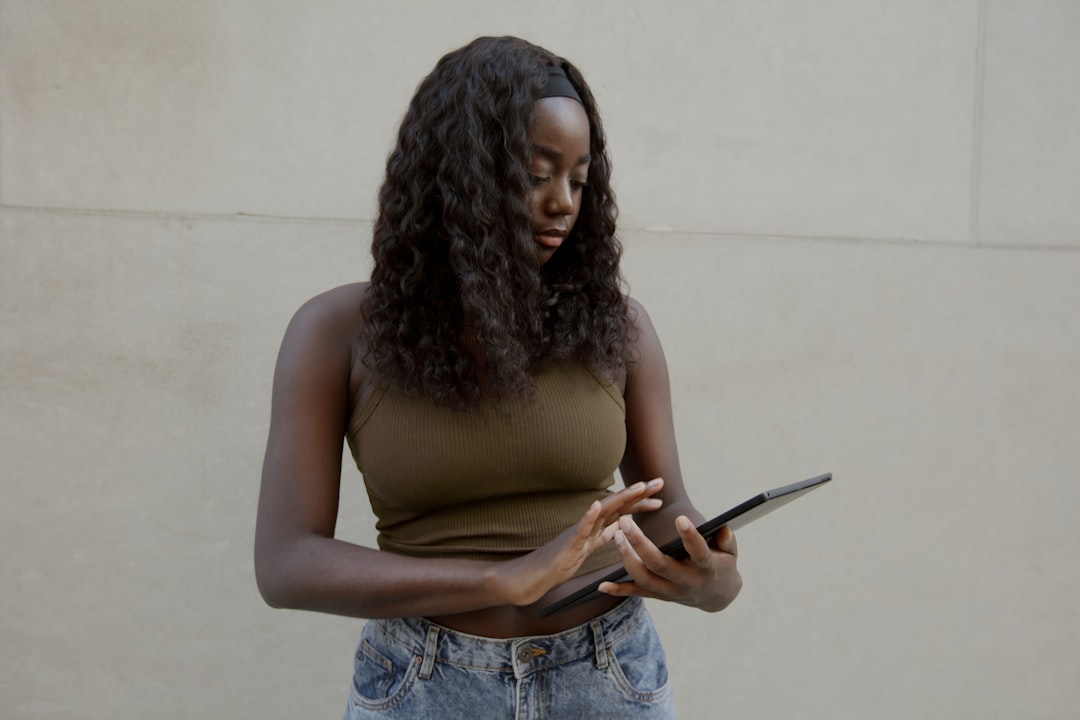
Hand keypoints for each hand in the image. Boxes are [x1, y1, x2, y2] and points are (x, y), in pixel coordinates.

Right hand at [497, 479, 664, 605]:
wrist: (532, 576)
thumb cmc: (557, 564)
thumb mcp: (586, 550)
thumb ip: (601, 537)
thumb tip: (618, 527)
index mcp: (595, 528)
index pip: (622, 512)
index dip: (639, 503)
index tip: (658, 496)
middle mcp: (588, 525)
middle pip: (617, 505)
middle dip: (639, 494)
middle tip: (660, 482)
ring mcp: (578, 532)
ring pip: (603, 511)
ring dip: (622, 499)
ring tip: (638, 488)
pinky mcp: (568, 543)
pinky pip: (580, 528)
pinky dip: (589, 515)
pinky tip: (598, 505)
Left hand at [598, 515, 741, 611]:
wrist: (716, 596)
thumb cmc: (722, 565)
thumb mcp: (730, 553)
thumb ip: (727, 541)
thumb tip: (723, 529)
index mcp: (707, 568)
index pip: (698, 552)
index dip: (690, 537)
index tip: (679, 518)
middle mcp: (686, 581)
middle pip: (660, 564)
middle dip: (640, 544)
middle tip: (625, 522)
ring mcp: (671, 591)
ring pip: (645, 578)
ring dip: (627, 559)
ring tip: (615, 535)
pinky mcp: (659, 595)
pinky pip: (636, 593)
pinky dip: (618, 590)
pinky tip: (602, 584)